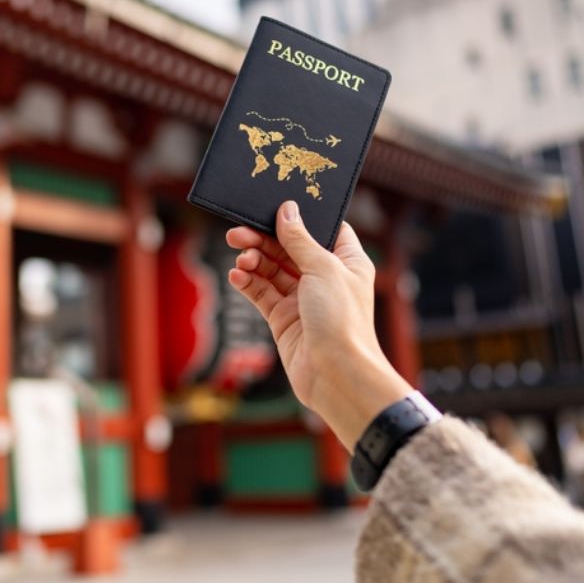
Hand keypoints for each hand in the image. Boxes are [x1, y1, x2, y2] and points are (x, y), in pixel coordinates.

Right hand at [226, 201, 411, 451]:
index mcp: (347, 262)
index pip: (324, 229)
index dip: (301, 218)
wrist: (336, 375)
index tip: (275, 206)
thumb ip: (299, 239)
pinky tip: (236, 276)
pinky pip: (262, 294)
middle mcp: (325, 278)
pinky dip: (248, 283)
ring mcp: (303, 299)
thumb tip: (287, 210)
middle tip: (237, 233)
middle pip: (289, 248)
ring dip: (253, 261)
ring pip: (272, 270)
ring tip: (240, 259)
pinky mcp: (284, 319)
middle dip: (264, 239)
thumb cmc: (342, 320)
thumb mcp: (322, 269)